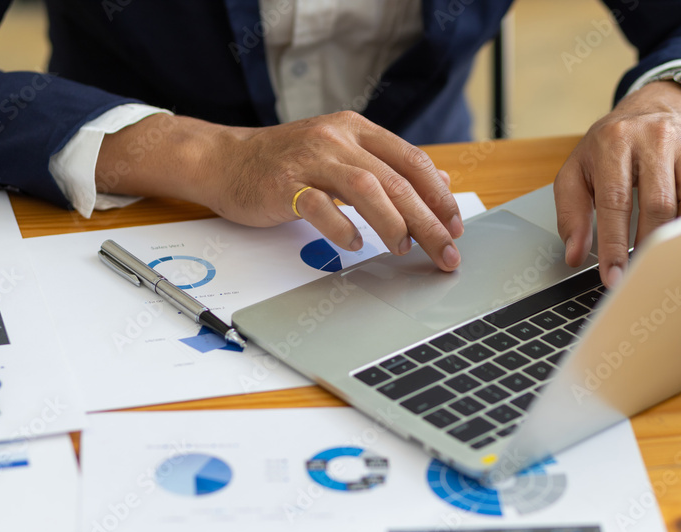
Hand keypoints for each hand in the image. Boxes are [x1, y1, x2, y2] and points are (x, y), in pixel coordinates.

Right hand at [96, 111, 463, 271]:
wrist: (225, 160)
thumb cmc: (286, 164)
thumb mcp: (341, 155)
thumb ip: (385, 166)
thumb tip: (437, 182)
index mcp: (356, 130)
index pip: (412, 161)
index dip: (439, 195)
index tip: (455, 226)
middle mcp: (336, 139)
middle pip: (396, 180)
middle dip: (428, 220)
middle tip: (445, 252)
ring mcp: (309, 160)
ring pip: (366, 187)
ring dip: (392, 223)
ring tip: (403, 248)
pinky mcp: (283, 185)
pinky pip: (319, 206)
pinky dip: (342, 228)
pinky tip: (354, 245)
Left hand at [553, 81, 680, 286]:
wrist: (651, 111)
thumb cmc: (609, 148)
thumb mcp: (576, 172)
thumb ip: (570, 213)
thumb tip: (574, 254)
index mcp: (616, 142)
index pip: (615, 201)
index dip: (614, 245)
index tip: (613, 276)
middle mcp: (657, 139)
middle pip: (659, 204)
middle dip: (648, 246)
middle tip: (639, 276)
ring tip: (666, 261)